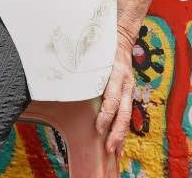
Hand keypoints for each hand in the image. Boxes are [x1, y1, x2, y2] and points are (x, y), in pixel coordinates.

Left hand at [95, 34, 134, 159]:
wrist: (121, 40)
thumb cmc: (102, 48)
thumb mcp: (93, 56)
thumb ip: (84, 69)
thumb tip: (63, 79)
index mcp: (116, 74)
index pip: (112, 99)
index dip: (106, 115)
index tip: (98, 128)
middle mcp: (125, 84)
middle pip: (123, 113)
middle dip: (117, 132)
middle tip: (109, 148)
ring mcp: (128, 90)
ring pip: (127, 117)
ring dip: (122, 136)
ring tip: (116, 152)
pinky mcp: (128, 94)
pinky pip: (126, 114)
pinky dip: (123, 130)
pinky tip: (119, 143)